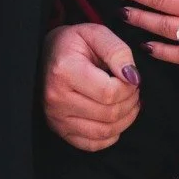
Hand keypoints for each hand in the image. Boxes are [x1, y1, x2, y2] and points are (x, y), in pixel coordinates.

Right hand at [41, 22, 140, 151]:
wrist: (45, 55)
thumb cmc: (73, 44)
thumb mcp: (96, 33)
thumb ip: (118, 52)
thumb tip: (133, 78)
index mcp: (64, 71)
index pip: (110, 93)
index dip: (129, 87)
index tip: (131, 77)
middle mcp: (56, 98)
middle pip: (109, 114)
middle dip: (130, 102)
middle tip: (132, 89)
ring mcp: (56, 117)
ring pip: (104, 132)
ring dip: (125, 119)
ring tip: (127, 102)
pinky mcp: (60, 130)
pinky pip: (93, 144)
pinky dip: (111, 136)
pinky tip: (114, 119)